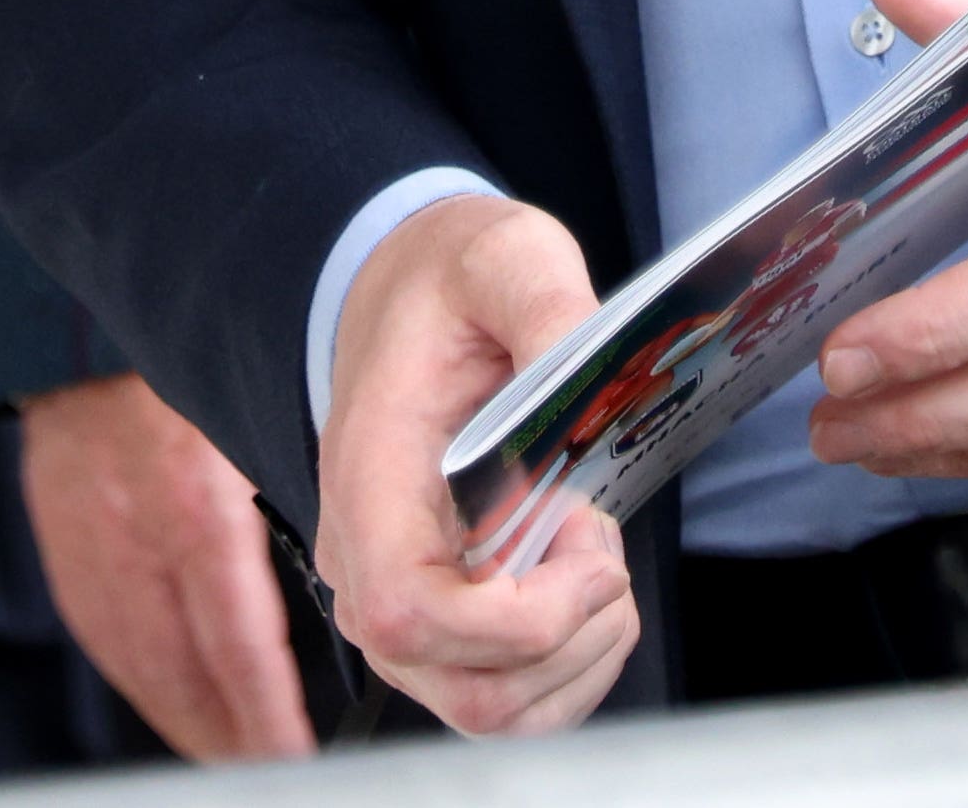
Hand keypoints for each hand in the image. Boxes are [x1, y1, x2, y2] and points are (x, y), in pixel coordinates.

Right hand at [19, 371, 308, 760]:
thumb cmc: (187, 384)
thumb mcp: (255, 429)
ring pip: (145, 675)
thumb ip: (298, 502)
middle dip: (232, 739)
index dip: (267, 715)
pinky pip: (112, 649)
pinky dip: (150, 688)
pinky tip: (181, 706)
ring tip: (236, 756)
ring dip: (192, 726)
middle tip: (275, 772)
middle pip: (186, 680)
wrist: (87, 348)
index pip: (236, 647)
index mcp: (197, 513)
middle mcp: (138, 549)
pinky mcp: (68, 567)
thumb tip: (362, 576)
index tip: (296, 756)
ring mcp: (93, 563)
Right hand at [311, 197, 636, 737]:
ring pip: (495, 710)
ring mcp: (398, 610)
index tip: (585, 545)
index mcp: (367, 478)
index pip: (407, 611)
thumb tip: (597, 379)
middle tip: (600, 542)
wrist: (405, 295)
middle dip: (571, 639)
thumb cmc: (448, 284)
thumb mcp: (505, 257)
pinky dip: (572, 668)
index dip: (514, 618)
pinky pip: (508, 700)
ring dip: (581, 656)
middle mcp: (367, 567)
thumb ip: (548, 308)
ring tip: (595, 554)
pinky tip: (585, 586)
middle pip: (468, 688)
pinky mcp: (437, 628)